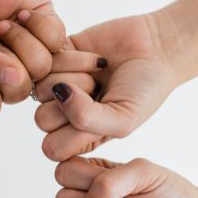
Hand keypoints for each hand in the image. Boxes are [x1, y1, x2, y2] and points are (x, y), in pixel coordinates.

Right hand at [0, 0, 65, 118]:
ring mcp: (28, 56)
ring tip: (4, 23)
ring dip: (22, 40)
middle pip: (20, 90)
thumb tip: (15, 78)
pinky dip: (40, 24)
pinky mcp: (48, 33)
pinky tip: (22, 13)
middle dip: (6, 58)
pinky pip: (58, 43)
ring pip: (42, 69)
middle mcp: (4, 76)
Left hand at [33, 14, 179, 160]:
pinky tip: (95, 59)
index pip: (52, 148)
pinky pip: (45, 61)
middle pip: (42, 120)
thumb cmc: (144, 90)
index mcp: (78, 138)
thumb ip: (87, 120)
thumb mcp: (123, 119)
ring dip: (75, 78)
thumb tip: (58, 94)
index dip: (71, 134)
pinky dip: (73, 58)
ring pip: (40, 90)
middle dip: (74, 104)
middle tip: (101, 92)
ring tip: (99, 75)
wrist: (157, 49)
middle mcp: (64, 114)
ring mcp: (57, 86)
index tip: (100, 118)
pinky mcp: (56, 58)